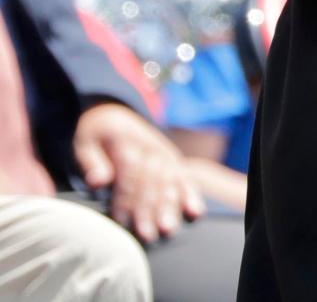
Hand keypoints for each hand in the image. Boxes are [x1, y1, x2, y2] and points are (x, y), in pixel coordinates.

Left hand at [73, 102, 204, 243]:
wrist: (115, 117)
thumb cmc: (96, 138)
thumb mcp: (84, 143)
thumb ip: (91, 162)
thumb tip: (99, 181)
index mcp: (126, 139)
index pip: (130, 169)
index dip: (126, 196)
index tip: (121, 221)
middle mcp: (149, 145)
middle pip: (151, 179)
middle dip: (149, 208)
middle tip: (146, 235)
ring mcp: (164, 153)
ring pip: (169, 180)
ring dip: (170, 206)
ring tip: (168, 230)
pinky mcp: (174, 160)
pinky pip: (185, 177)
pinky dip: (191, 194)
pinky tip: (196, 213)